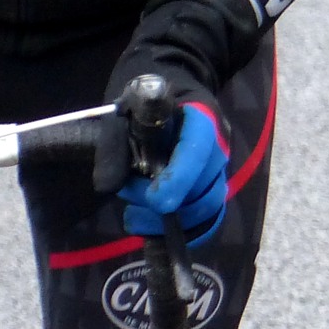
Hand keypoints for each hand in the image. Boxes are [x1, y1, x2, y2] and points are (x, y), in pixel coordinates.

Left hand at [117, 102, 228, 246]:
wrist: (161, 98)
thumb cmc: (143, 101)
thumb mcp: (125, 110)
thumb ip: (116, 142)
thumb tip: (108, 184)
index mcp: (201, 116)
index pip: (198, 150)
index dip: (179, 179)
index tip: (154, 199)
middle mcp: (218, 145)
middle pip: (204, 188)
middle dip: (164, 204)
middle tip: (127, 197)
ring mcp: (220, 170)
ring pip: (207, 209)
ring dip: (169, 221)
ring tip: (133, 216)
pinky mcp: (214, 189)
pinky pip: (208, 220)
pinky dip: (181, 231)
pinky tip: (150, 227)